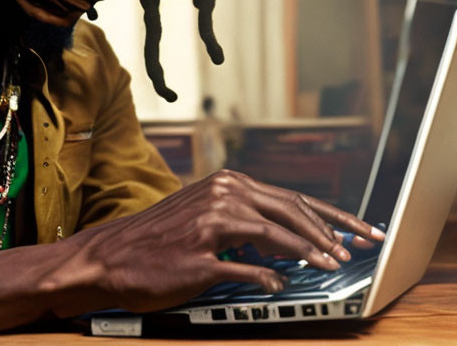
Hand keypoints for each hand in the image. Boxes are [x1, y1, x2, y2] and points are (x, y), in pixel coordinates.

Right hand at [66, 169, 385, 312]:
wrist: (110, 256)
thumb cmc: (156, 238)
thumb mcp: (201, 215)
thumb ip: (243, 218)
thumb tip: (289, 236)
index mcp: (223, 185)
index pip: (289, 197)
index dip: (329, 215)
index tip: (356, 229)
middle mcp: (219, 196)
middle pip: (290, 209)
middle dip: (331, 230)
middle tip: (359, 246)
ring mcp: (208, 226)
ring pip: (274, 232)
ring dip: (309, 250)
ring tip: (333, 266)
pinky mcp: (198, 257)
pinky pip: (244, 267)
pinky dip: (270, 276)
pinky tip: (284, 284)